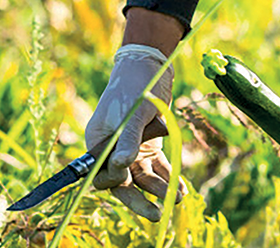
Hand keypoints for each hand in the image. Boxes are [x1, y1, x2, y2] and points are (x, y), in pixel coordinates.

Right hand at [84, 44, 184, 220]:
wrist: (150, 65)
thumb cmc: (135, 87)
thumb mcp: (133, 114)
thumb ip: (128, 141)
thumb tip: (120, 168)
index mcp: (97, 142)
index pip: (103, 173)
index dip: (117, 181)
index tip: (129, 177)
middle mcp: (111, 148)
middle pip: (123, 182)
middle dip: (140, 200)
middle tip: (157, 215)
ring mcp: (130, 147)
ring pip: (142, 176)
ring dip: (159, 187)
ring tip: (177, 197)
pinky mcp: (147, 144)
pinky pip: (156, 166)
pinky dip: (167, 176)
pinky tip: (181, 187)